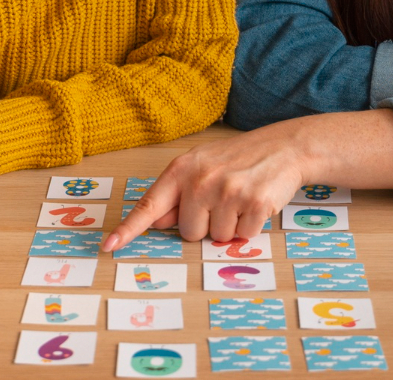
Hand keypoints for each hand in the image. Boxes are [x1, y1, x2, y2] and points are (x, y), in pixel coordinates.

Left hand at [102, 121, 310, 251]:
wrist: (283, 147)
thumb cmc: (238, 159)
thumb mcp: (202, 166)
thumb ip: (177, 194)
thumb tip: (156, 222)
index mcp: (182, 170)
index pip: (149, 205)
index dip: (128, 229)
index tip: (109, 246)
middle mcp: (201, 180)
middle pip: (188, 232)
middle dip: (205, 224)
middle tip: (222, 200)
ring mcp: (227, 192)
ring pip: (216, 237)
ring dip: (229, 225)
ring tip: (240, 198)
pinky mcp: (253, 204)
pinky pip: (242, 237)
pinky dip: (249, 227)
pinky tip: (255, 204)